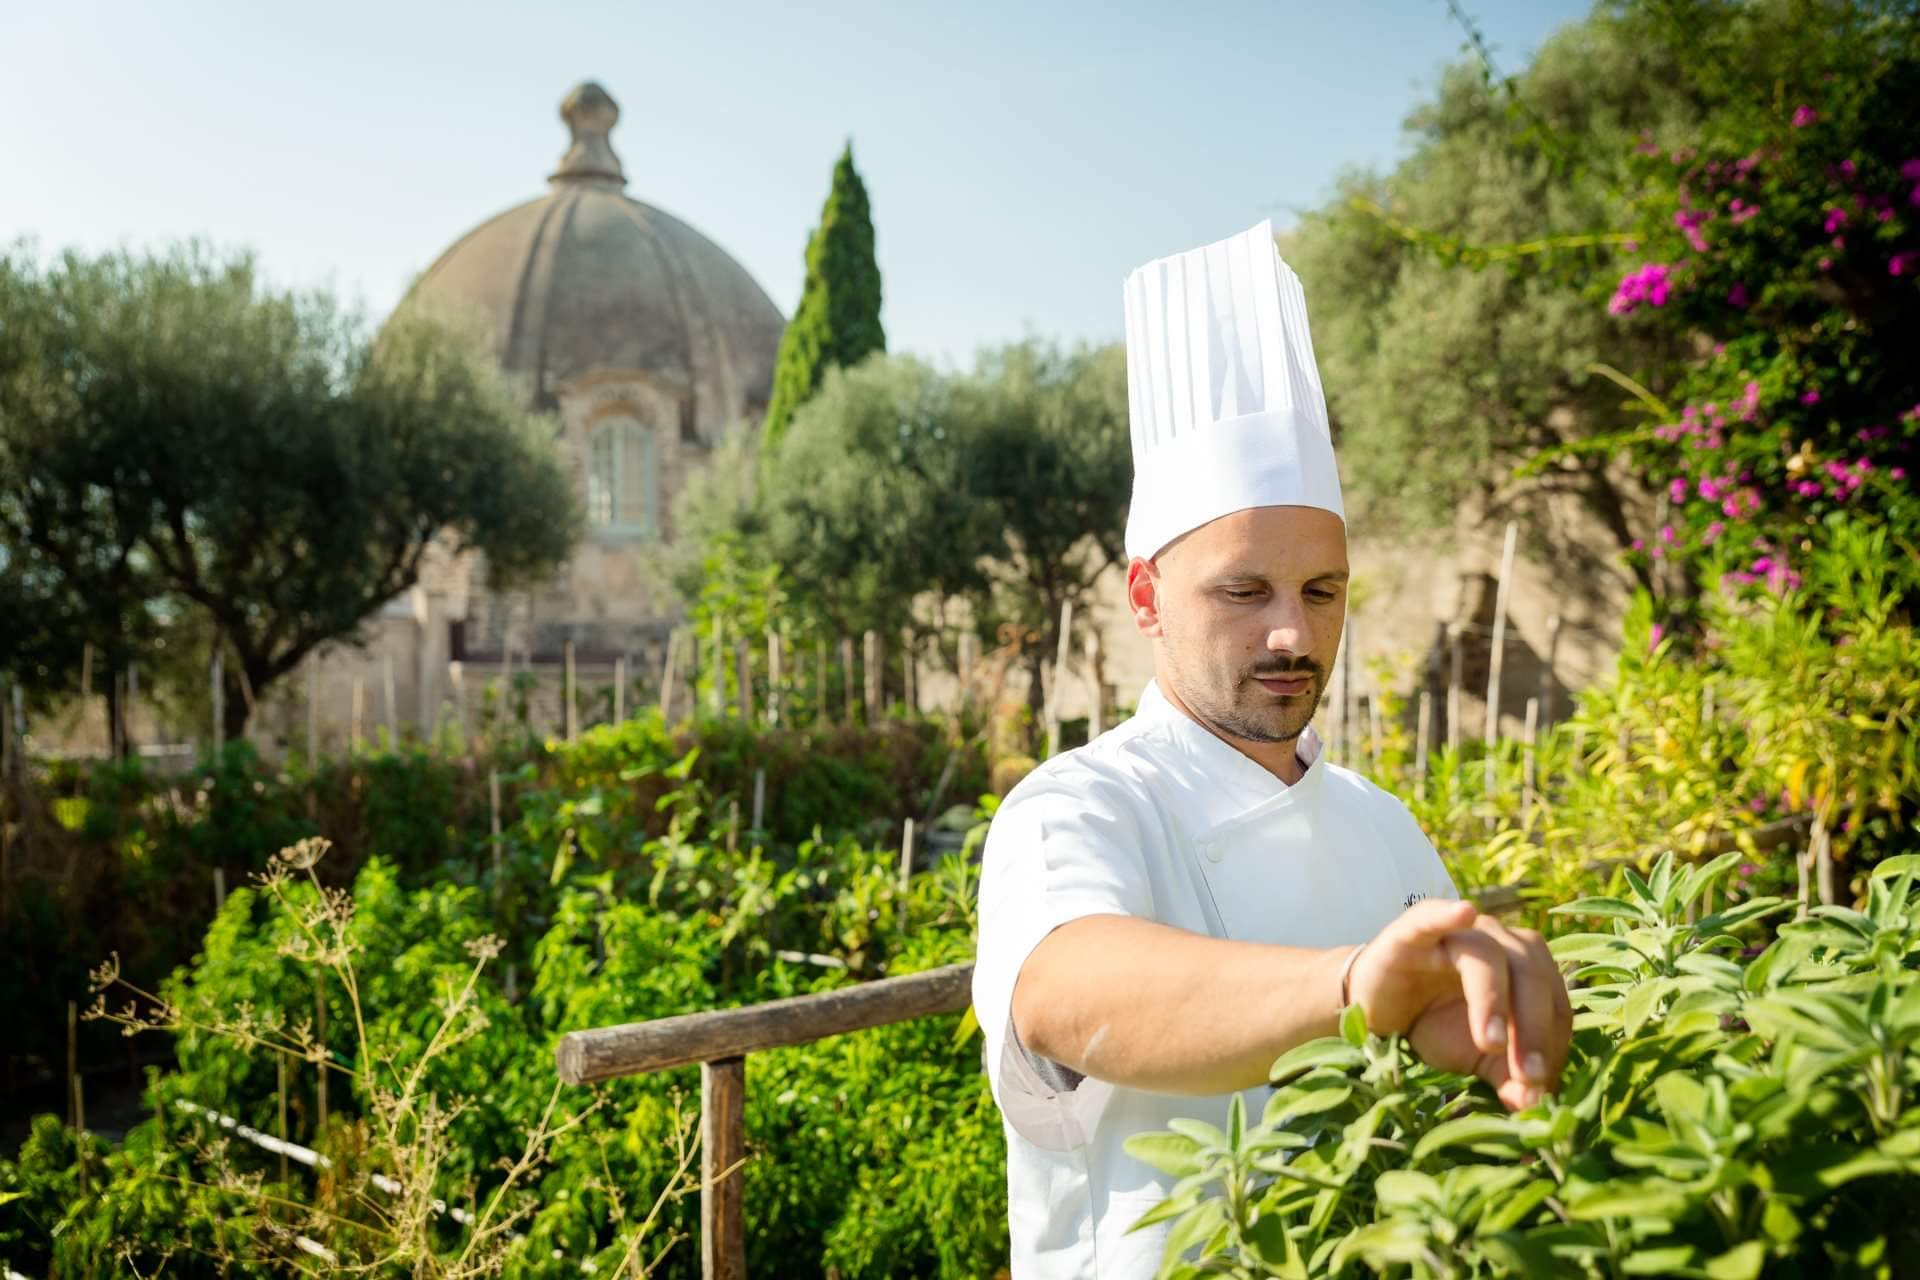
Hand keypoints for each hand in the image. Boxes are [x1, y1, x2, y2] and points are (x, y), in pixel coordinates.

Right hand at [1343, 898, 1571, 1110]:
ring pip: (1488, 955)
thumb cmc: (1435, 1025)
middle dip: (1533, 1028)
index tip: (1539, 1087)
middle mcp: (1497, 940)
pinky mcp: (1411, 931)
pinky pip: (1430, 917)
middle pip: (1530, 975)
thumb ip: (1512, 1078)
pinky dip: (1448, 914)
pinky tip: (1464, 913)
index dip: (1552, 1042)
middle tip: (1528, 1074)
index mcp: (1525, 968)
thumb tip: (1539, 1108)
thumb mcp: (1479, 1058)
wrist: (1375, 1012)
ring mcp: (1454, 933)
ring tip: (1489, 1043)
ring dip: (1493, 998)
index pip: (1554, 1001)